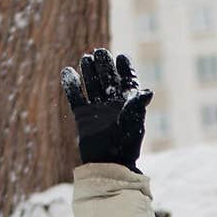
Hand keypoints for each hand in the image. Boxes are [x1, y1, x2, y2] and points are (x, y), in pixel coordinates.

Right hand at [60, 48, 152, 172]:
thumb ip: (137, 105)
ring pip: (92, 85)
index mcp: (128, 104)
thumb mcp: (133, 123)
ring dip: (89, 72)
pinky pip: (76, 98)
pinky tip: (68, 72)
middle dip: (104, 66)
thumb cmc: (125, 146)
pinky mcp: (82, 116)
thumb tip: (148, 91)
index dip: (124, 69)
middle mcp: (112, 105)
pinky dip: (71, 86)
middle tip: (99, 52)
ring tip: (86, 59)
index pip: (126, 81)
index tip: (120, 57)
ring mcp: (97, 110)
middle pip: (107, 79)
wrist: (108, 164)